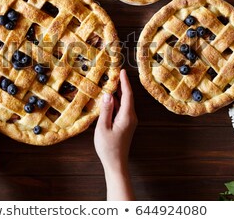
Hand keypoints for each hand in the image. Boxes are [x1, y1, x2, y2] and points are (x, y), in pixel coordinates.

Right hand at [94, 69, 137, 199]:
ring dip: (119, 93)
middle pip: (128, 97)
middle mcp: (131, 117)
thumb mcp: (103, 127)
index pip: (127, 95)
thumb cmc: (108, 147)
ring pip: (125, 103)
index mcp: (127, 116)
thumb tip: (107, 94)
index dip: (125, 82)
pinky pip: (123, 109)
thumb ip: (106, 110)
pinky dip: (117, 102)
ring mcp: (129, 121)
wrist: (116, 163)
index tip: (122, 71)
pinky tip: (110, 99)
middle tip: (116, 73)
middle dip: (122, 85)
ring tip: (112, 82)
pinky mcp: (126, 125)